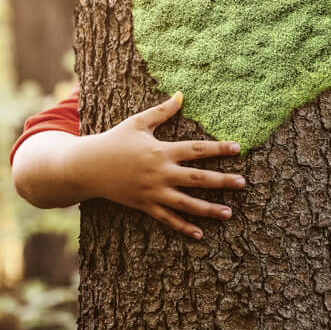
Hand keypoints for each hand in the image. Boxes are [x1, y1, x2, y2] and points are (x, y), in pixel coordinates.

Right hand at [68, 92, 244, 239]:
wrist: (86, 167)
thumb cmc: (114, 141)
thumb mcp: (137, 123)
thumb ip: (162, 112)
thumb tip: (181, 95)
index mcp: (161, 151)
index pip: (196, 149)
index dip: (218, 148)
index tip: (238, 148)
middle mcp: (160, 173)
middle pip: (197, 178)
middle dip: (222, 181)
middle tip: (243, 183)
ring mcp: (152, 192)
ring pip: (186, 203)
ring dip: (208, 209)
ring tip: (229, 213)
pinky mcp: (144, 206)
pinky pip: (167, 219)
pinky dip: (183, 227)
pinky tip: (200, 234)